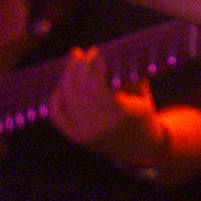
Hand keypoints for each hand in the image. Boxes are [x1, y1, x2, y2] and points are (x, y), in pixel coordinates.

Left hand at [49, 46, 166, 166]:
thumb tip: (110, 54)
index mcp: (121, 114)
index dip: (93, 67)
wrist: (141, 148)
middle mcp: (100, 126)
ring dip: (67, 78)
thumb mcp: (141, 95)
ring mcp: (86, 134)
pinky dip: (56, 98)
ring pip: (67, 100)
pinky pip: (58, 115)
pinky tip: (62, 85)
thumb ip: (128, 76)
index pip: (97, 87)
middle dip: (77, 68)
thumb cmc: (143, 115)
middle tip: (79, 52)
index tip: (96, 52)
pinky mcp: (76, 138)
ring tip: (72, 63)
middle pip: (79, 91)